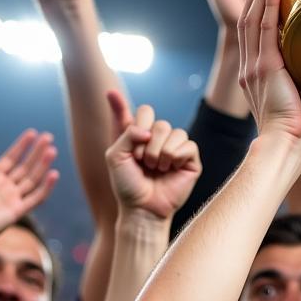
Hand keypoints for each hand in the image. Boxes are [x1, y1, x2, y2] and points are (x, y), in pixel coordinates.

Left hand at [0, 130, 58, 249]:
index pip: (12, 158)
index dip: (22, 146)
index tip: (32, 132)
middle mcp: (5, 187)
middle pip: (25, 166)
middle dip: (37, 152)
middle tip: (48, 137)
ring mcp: (12, 199)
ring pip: (33, 179)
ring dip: (43, 165)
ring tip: (52, 150)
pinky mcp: (17, 210)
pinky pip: (36, 198)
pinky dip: (46, 187)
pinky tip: (53, 174)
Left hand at [105, 91, 200, 218]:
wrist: (141, 208)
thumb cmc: (127, 186)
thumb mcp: (116, 156)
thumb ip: (127, 133)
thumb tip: (148, 129)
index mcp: (137, 137)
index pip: (135, 114)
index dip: (121, 104)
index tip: (110, 93)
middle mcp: (157, 140)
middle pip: (158, 122)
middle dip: (148, 143)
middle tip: (143, 161)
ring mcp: (175, 149)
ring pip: (174, 131)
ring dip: (161, 151)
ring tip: (156, 168)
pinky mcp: (190, 160)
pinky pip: (188, 145)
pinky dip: (176, 156)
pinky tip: (170, 168)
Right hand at [238, 0, 300, 154]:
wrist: (288, 148)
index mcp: (263, 78)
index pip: (258, 38)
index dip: (261, 14)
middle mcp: (253, 69)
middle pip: (250, 21)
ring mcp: (255, 66)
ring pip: (252, 19)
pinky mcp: (264, 67)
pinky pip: (263, 27)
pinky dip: (266, 3)